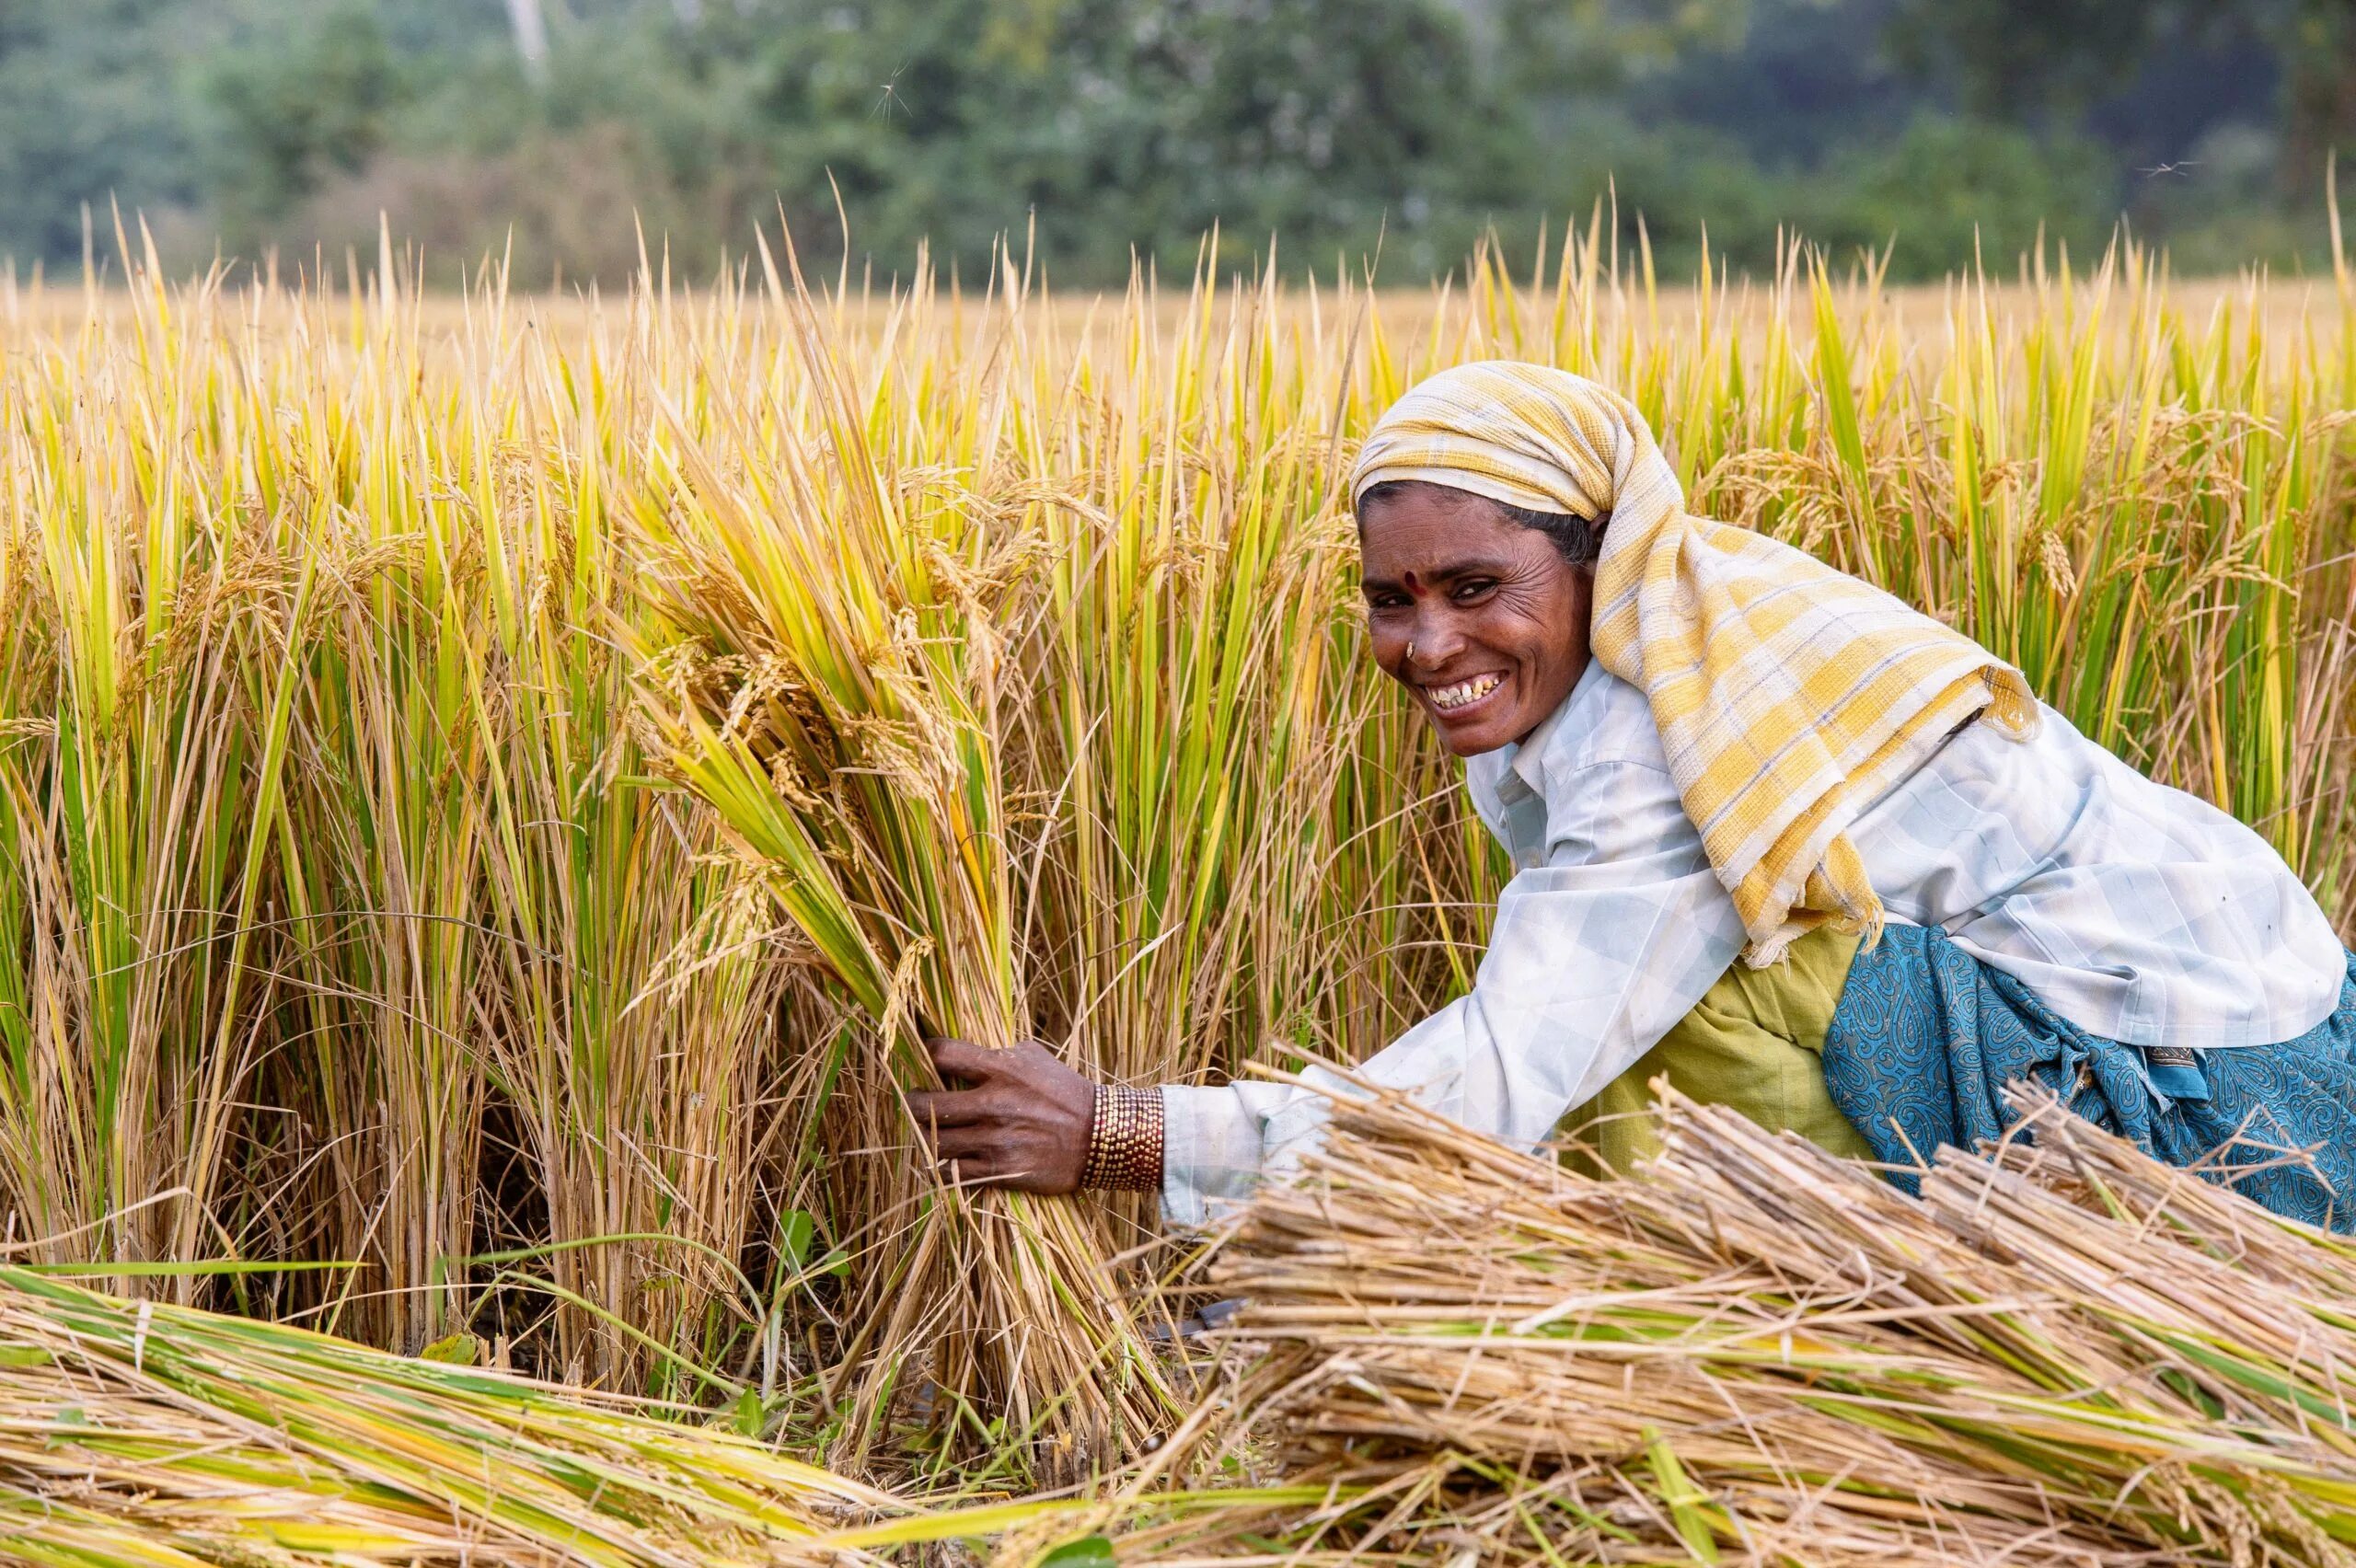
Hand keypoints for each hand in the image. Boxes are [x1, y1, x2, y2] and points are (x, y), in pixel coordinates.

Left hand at [906, 1037, 1095, 1194]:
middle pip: (925, 1104)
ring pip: (934, 1141)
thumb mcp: (1035, 1057)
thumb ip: (999, 1053)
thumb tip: (966, 1048)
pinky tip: (941, 1160)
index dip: (925, 1053)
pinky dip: (940, 1167)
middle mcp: (993, 1103)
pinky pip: (952, 1173)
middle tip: (912, 1101)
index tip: (923, 1059)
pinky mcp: (1000, 1170)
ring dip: (924, 1136)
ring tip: (926, 1131)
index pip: (943, 1054)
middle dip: (911, 1102)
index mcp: (1001, 1069)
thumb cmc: (1065, 1091)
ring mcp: (994, 1139)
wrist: (1100, 1136)